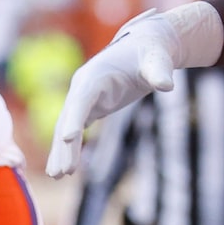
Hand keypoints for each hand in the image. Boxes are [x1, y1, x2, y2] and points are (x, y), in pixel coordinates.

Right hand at [46, 1, 220, 177]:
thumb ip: (159, 72)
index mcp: (95, 76)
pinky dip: (68, 149)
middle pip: (68, 119)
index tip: (68, 139)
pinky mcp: (90, 108)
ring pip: (66, 128)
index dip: (73, 117)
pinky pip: (74, 131)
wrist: (145, 47)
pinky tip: (66, 169)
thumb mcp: (157, 61)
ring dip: (61, 152)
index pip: (81, 99)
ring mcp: (83, 99)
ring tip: (56, 177)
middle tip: (61, 172)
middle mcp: (82, 88)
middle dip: (63, 145)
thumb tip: (167, 85)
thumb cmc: (151, 53)